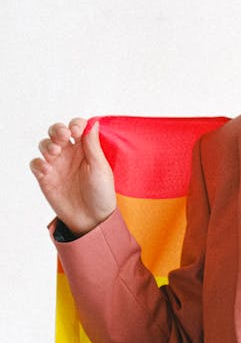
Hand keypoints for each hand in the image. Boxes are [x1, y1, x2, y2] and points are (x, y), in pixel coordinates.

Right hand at [29, 118, 116, 235]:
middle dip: (57, 129)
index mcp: (85, 148)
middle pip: (57, 132)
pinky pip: (36, 164)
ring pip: (45, 145)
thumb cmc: (101, 194)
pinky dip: (38, 163)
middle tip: (63, 136)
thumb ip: (93, 145)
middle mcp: (70, 154)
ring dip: (47, 144)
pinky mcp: (46, 177)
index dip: (75, 124)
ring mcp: (57, 165)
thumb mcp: (100, 168)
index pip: (77, 127)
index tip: (77, 131)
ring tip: (56, 152)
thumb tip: (93, 122)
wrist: (92, 219)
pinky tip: (47, 168)